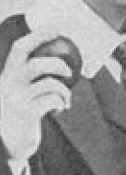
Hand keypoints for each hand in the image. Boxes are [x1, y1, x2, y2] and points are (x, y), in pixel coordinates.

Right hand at [0, 30, 73, 164]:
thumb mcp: (17, 93)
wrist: (6, 145)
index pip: (20, 49)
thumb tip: (61, 64)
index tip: (57, 28)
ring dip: (64, 89)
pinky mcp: (26, 113)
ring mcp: (16, 98)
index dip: (39, 36)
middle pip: (34, 64)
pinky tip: (61, 108)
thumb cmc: (17, 116)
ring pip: (48, 83)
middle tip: (69, 70)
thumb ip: (29, 80)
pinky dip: (62, 102)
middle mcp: (8, 83)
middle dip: (56, 63)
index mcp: (7, 74)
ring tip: (66, 97)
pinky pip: (52, 100)